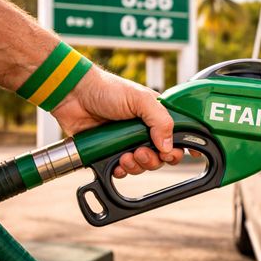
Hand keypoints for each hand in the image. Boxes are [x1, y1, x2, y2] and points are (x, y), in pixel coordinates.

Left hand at [51, 66, 180, 177]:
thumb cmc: (107, 89)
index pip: (178, 134)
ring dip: (137, 165)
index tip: (185, 153)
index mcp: (156, 116)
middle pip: (162, 155)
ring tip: (125, 155)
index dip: (184, 145)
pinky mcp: (111, 151)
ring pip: (143, 165)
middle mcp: (145, 131)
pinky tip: (117, 163)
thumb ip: (160, 120)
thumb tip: (168, 146)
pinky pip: (123, 170)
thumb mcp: (140, 99)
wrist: (74, 96)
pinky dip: (122, 170)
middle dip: (155, 159)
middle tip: (142, 152)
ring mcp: (128, 142)